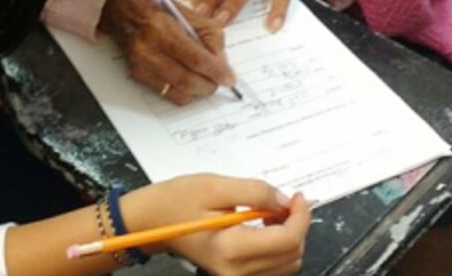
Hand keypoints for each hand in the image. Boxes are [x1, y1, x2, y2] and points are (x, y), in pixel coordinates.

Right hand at [99, 0, 234, 103]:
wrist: (125, 9)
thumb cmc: (158, 9)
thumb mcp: (190, 14)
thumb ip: (210, 37)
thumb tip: (221, 63)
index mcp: (164, 30)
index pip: (196, 59)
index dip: (217, 72)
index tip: (230, 78)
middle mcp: (150, 50)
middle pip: (187, 80)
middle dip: (209, 85)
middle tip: (219, 82)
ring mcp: (142, 65)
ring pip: (177, 92)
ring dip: (197, 92)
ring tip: (205, 83)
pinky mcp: (138, 75)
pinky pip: (165, 92)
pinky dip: (182, 91)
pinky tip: (189, 82)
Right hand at [124, 175, 310, 275]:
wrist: (151, 221)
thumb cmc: (176, 201)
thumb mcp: (215, 185)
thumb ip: (255, 192)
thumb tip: (285, 200)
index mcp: (231, 249)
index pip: (287, 240)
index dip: (300, 216)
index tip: (298, 196)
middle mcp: (236, 271)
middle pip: (292, 255)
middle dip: (296, 225)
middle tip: (284, 201)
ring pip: (286, 264)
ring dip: (288, 236)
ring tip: (271, 212)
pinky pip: (272, 268)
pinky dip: (277, 247)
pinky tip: (263, 227)